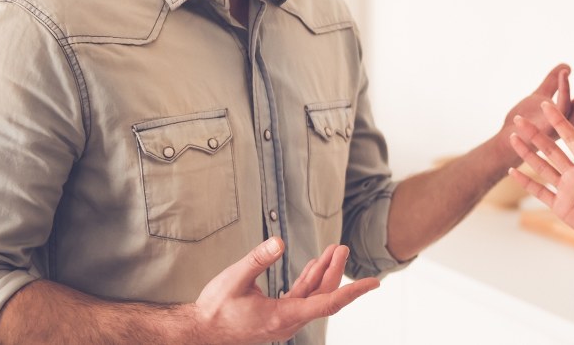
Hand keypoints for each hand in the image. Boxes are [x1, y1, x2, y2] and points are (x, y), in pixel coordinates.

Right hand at [192, 238, 378, 343]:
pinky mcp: (276, 317)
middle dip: (335, 271)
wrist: (199, 332)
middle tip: (342, 247)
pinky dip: (309, 281)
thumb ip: (257, 259)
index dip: (352, 291)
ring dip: (323, 274)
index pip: (327, 303)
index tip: (373, 283)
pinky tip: (313, 265)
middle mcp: (288, 322)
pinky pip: (301, 299)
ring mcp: (283, 321)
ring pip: (313, 297)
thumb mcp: (234, 280)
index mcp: (283, 316)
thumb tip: (279, 241)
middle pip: (323, 296)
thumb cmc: (214, 309)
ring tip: (333, 250)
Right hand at [508, 101, 573, 250]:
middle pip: (551, 149)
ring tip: (512, 138)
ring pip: (542, 167)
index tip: (547, 104)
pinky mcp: (561, 207)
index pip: (571, 138)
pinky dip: (526, 182)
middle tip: (519, 118)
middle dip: (535, 134)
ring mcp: (567, 189)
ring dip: (527, 153)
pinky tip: (512, 171)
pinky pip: (540, 192)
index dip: (559, 121)